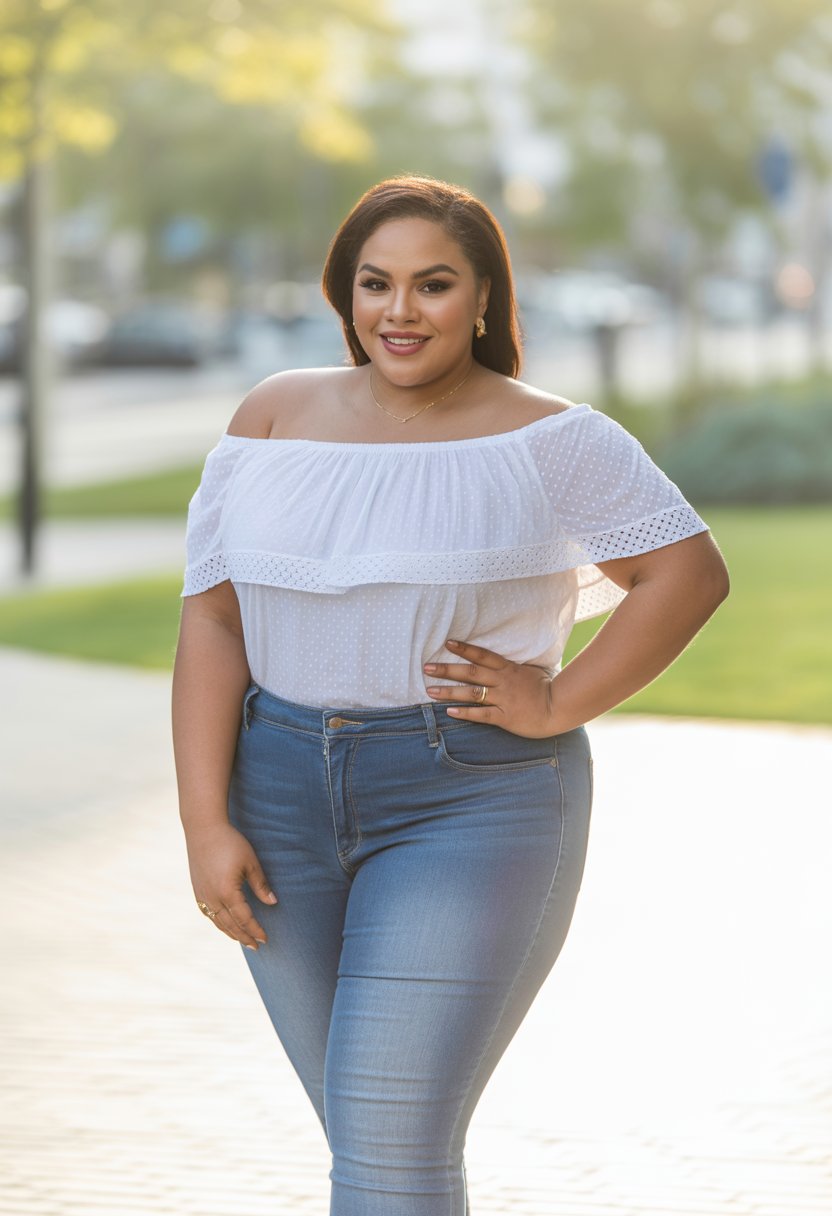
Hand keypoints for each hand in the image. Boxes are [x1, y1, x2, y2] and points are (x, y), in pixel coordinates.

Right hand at [186, 821, 277, 949]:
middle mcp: (212, 898)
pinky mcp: (197, 891)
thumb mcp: (250, 862)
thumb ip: (261, 884)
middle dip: (244, 937)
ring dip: (231, 933)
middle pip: (230, 925)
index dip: (255, 930)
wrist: (203, 829)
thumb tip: (273, 903)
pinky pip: (208, 914)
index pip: (244, 919)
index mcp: (227, 892)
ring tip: (242, 940)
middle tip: (256, 946)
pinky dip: (219, 923)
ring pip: (218, 922)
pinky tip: (225, 925)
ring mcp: (202, 896)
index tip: (265, 939)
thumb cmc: (230, 842)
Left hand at [423, 639, 556, 738]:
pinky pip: (481, 714)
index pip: (482, 655)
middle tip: (427, 667)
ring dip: (449, 692)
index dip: (464, 649)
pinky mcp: (504, 717)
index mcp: (509, 669)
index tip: (447, 644)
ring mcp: (503, 699)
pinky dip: (465, 713)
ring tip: (430, 691)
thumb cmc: (547, 688)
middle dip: (447, 670)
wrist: (559, 707)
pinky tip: (449, 712)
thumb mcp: (531, 670)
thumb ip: (514, 666)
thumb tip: (502, 660)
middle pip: (470, 672)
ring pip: (472, 693)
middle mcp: (502, 682)